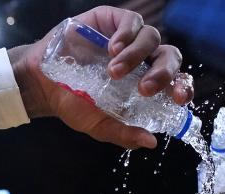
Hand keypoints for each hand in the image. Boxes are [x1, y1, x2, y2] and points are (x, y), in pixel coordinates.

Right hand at [8, 5, 192, 148]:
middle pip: (169, 57)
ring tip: (113, 71)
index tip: (178, 97)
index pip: (175, 81)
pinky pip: (131, 21)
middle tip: (144, 88)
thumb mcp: (99, 125)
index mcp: (145, 83)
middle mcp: (142, 60)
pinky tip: (111, 49)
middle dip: (162, 73)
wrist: (42, 84)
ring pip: (151, 38)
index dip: (182, 87)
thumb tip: (151, 142)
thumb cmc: (73, 103)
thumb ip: (124, 133)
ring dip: (136, 56)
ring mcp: (128, 38)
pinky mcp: (111, 20)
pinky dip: (126, 35)